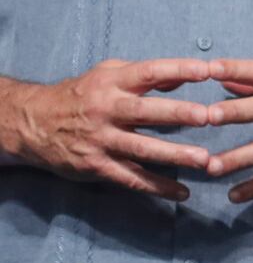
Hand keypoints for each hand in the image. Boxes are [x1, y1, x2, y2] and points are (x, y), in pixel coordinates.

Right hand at [0, 58, 216, 199]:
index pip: (148, 72)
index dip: (177, 69)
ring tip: (204, 159)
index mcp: (112, 83)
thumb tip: (185, 76)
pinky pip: (131, 178)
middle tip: (208, 117)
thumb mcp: (107, 75)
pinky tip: (182, 193)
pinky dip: (157, 187)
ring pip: (141, 148)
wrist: (34, 123)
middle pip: (145, 111)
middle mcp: (106, 110)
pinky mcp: (97, 165)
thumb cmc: (82, 95)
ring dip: (174, 155)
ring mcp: (101, 140)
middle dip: (177, 113)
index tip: (206, 70)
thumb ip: (145, 74)